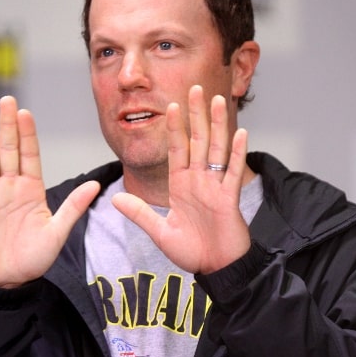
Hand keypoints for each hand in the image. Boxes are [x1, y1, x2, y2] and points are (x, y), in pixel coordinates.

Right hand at [0, 96, 99, 286]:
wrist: (4, 281)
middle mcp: (10, 187)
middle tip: (7, 100)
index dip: (27, 134)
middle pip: (8, 150)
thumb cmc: (33, 259)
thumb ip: (73, 207)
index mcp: (32, 190)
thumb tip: (96, 185)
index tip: (26, 113)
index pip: (29, 155)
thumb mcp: (57, 232)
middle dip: (7, 125)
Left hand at [112, 85, 250, 273]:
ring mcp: (215, 187)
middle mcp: (199, 181)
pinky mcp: (229, 199)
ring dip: (217, 125)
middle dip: (197, 115)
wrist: (216, 268)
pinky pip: (234, 172)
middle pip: (198, 141)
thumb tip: (115, 199)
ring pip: (217, 149)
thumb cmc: (192, 251)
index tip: (171, 105)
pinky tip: (240, 132)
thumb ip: (140, 214)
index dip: (174, 128)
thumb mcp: (160, 232)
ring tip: (218, 100)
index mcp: (181, 185)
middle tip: (196, 88)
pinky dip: (237, 153)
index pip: (177, 149)